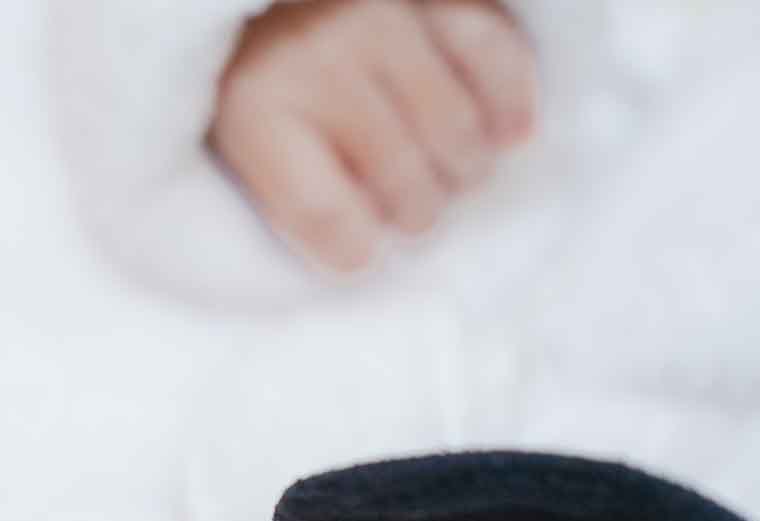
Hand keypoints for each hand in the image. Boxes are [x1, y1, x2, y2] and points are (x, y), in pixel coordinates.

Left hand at [210, 0, 537, 271]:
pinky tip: (507, 137)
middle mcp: (321, 54)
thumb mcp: (247, 145)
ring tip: (446, 175)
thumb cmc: (270, 85)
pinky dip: (512, 106)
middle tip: (412, 212)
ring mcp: (384, 17)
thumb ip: (297, 196)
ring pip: (458, 132)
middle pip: (402, 179)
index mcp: (258, 104)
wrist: (283, 0)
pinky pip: (498, 58)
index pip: (323, 211)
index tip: (364, 254)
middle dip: (417, 213)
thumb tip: (371, 256)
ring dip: (463, 172)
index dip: (354, 251)